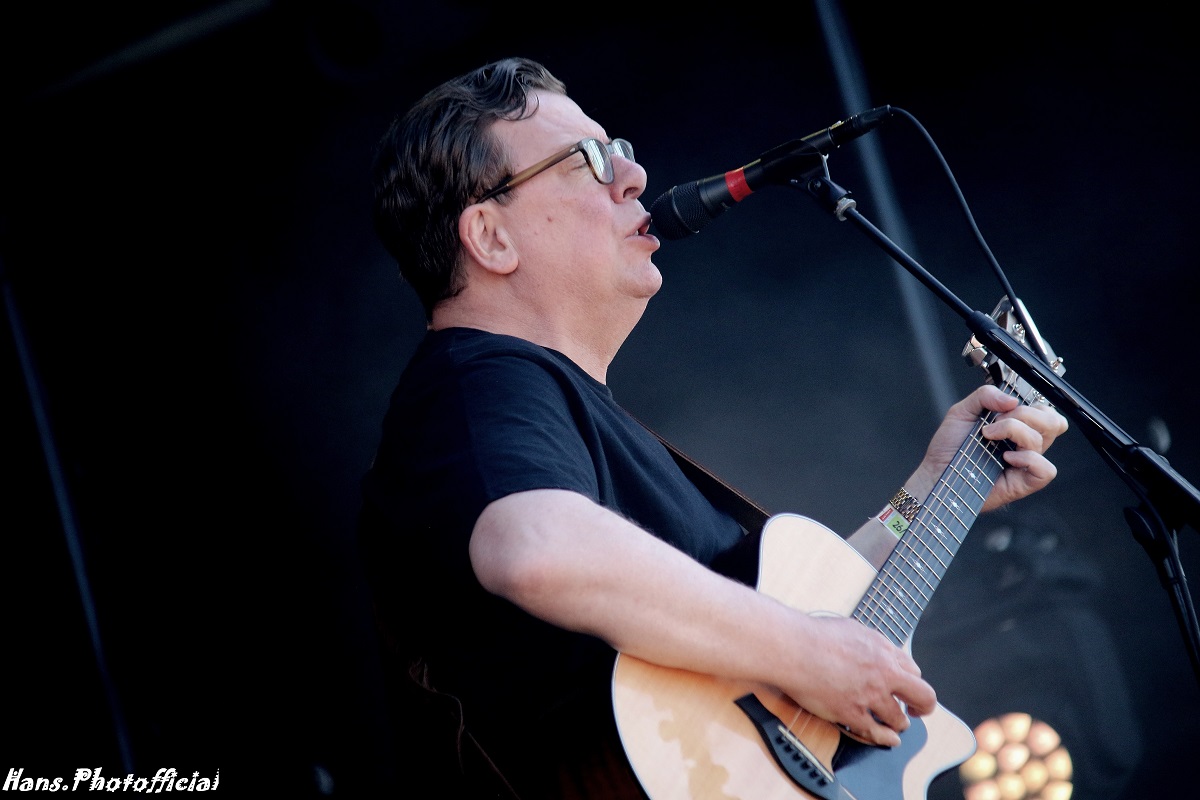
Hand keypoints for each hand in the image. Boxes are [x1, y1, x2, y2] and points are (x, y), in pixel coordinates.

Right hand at [781, 616, 936, 747]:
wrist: (795, 648)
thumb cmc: (815, 636)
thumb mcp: (853, 629)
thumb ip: (872, 644)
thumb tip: (878, 650)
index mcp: (883, 651)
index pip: (913, 670)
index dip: (911, 681)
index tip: (907, 687)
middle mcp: (883, 674)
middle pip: (922, 695)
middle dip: (922, 706)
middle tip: (917, 711)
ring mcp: (869, 696)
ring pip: (898, 719)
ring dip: (899, 723)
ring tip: (896, 725)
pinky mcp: (852, 713)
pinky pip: (876, 732)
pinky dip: (885, 738)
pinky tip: (889, 740)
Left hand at [915, 384, 1068, 512]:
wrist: (936, 472)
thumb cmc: (949, 447)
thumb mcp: (962, 411)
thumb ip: (985, 396)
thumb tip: (1012, 400)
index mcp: (1017, 427)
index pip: (1046, 412)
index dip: (1032, 405)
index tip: (1002, 409)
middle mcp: (1024, 444)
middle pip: (1052, 422)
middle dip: (1025, 414)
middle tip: (996, 421)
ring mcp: (1025, 463)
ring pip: (1041, 440)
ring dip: (1014, 431)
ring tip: (988, 436)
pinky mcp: (1023, 483)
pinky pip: (1045, 470)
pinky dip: (1028, 459)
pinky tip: (1006, 457)